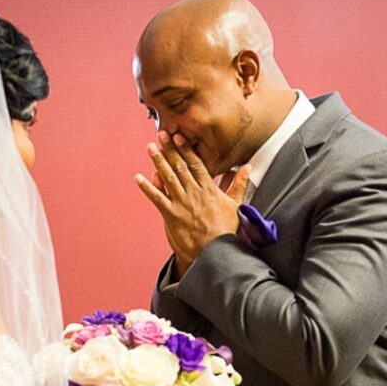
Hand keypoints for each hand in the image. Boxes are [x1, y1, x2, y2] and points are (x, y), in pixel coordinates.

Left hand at [136, 131, 250, 275]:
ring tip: (150, 147)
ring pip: (168, 177)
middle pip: (180, 166)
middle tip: (161, 134)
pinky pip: (157, 199)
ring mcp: (181, 203)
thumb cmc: (226, 230)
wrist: (215, 251)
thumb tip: (248, 167)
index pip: (196, 163)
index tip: (178, 136)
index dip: (185, 149)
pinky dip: (147, 188)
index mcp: (208, 189)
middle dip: (169, 149)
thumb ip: (239, 184)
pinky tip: (138, 178)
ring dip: (158, 161)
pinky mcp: (171, 215)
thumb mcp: (236, 204)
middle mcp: (194, 192)